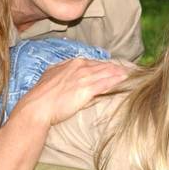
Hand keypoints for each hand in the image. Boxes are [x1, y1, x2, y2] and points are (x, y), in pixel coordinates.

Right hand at [13, 58, 129, 125]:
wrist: (36, 107)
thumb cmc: (41, 96)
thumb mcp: (50, 77)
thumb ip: (61, 72)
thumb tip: (66, 73)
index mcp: (70, 63)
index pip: (93, 62)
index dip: (104, 66)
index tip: (113, 67)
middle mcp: (78, 67)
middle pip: (103, 66)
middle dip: (116, 68)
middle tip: (129, 70)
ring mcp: (83, 77)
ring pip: (107, 73)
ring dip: (120, 74)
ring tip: (132, 75)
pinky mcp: (86, 89)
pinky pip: (106, 84)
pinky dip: (116, 81)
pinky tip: (125, 81)